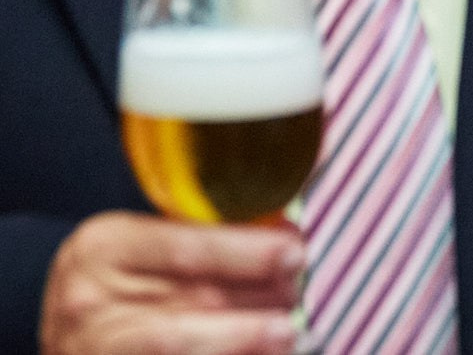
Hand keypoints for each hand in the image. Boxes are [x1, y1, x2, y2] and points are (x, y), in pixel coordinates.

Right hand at [40, 212, 302, 354]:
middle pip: (197, 297)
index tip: (295, 252)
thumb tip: (287, 235)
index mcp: (104, 245)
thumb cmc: (121, 285)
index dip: (248, 251)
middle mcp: (91, 297)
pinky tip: (261, 352)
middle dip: (261, 296)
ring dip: (248, 336)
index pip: (187, 246)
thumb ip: (202, 236)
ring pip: (184, 340)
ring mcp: (96, 346)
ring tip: (287, 332)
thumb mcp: (142, 247)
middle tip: (297, 292)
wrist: (69, 341)